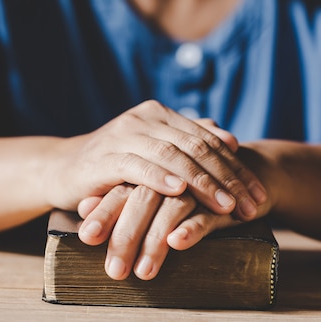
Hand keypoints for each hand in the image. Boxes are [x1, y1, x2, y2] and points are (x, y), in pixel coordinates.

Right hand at [47, 100, 265, 220]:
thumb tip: (230, 137)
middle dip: (227, 179)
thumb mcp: (155, 156)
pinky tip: (178, 191)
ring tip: (224, 205)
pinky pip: (136, 165)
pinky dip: (158, 177)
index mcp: (162, 116)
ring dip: (201, 182)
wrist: (61, 169)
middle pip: (196, 147)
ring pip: (172, 155)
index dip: (237, 169)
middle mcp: (146, 119)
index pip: (209, 141)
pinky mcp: (104, 156)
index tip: (260, 196)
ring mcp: (124, 134)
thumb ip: (189, 143)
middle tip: (251, 206)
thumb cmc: (115, 167)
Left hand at [77, 181, 271, 280]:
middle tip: (113, 270)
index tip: (86, 238)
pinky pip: (207, 212)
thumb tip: (80, 207)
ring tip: (142, 272)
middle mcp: (171, 172)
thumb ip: (116, 197)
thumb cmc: (184, 185)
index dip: (104, 212)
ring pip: (172, 208)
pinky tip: (177, 242)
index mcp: (151, 165)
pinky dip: (192, 226)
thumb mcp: (150, 189)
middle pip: (142, 198)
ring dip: (155, 241)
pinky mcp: (224, 199)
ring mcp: (199, 184)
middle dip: (126, 236)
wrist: (247, 170)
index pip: (121, 187)